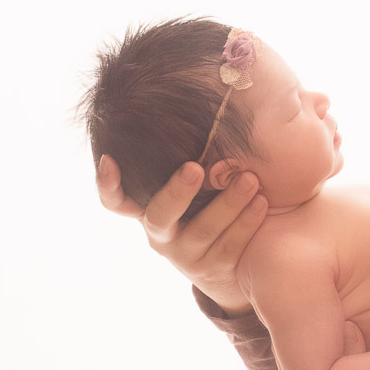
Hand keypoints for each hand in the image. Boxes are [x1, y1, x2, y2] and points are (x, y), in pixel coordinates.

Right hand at [95, 155, 267, 315]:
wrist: (234, 269)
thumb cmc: (214, 206)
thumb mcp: (198, 187)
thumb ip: (200, 153)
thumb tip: (227, 99)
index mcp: (149, 209)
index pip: (117, 201)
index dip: (108, 184)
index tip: (109, 158)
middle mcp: (161, 234)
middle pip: (160, 215)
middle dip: (176, 191)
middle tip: (195, 168)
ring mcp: (186, 255)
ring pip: (203, 230)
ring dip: (227, 203)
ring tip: (250, 179)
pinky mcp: (214, 270)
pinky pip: (229, 246)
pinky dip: (246, 222)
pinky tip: (262, 202)